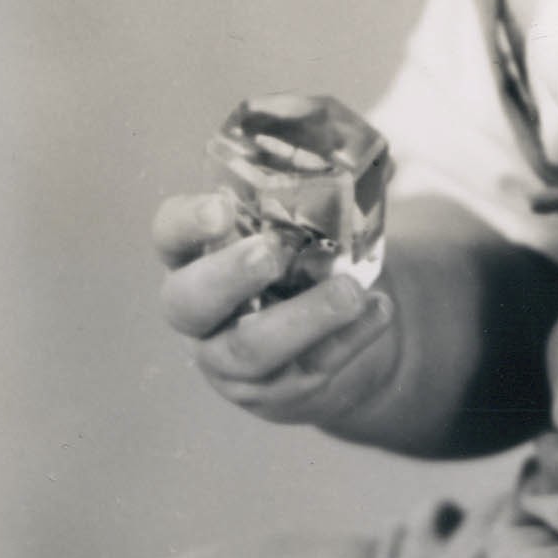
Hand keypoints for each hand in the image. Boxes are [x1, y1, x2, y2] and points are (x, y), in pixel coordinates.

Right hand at [154, 191, 402, 429]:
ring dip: (304, 318)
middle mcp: (200, 313)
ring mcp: (230, 359)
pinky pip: (306, 371)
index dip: (187, 223)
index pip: (170, 235)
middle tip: (271, 253)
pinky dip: (348, 339)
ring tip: (351, 291)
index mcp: (196, 257)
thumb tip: (386, 166)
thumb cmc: (299, 268)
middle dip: (228, 276)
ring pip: (250, 349)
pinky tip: (380, 309)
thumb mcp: (299, 230)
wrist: (317, 347)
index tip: (222, 208)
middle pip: (188, 302)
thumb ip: (329, 195)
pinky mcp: (274, 392)